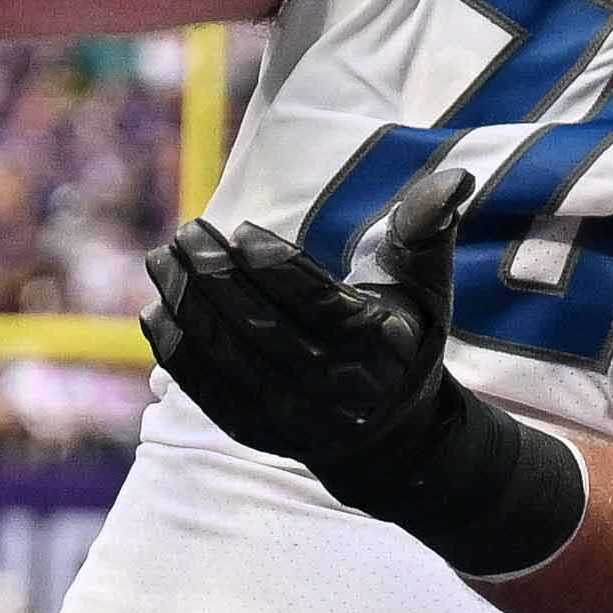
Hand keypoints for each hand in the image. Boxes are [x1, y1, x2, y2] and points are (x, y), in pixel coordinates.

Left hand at [148, 168, 478, 488]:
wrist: (387, 437)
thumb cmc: (401, 340)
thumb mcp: (424, 288)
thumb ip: (427, 231)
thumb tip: (455, 176)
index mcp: (377, 347)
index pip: (314, 302)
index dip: (270, 265)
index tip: (240, 231)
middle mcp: (333, 388)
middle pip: (260, 326)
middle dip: (213, 275)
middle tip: (188, 232)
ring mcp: (291, 417)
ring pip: (224, 356)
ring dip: (185, 304)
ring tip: (162, 257)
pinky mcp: (255, 433)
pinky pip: (205, 388)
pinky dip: (175, 348)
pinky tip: (157, 307)